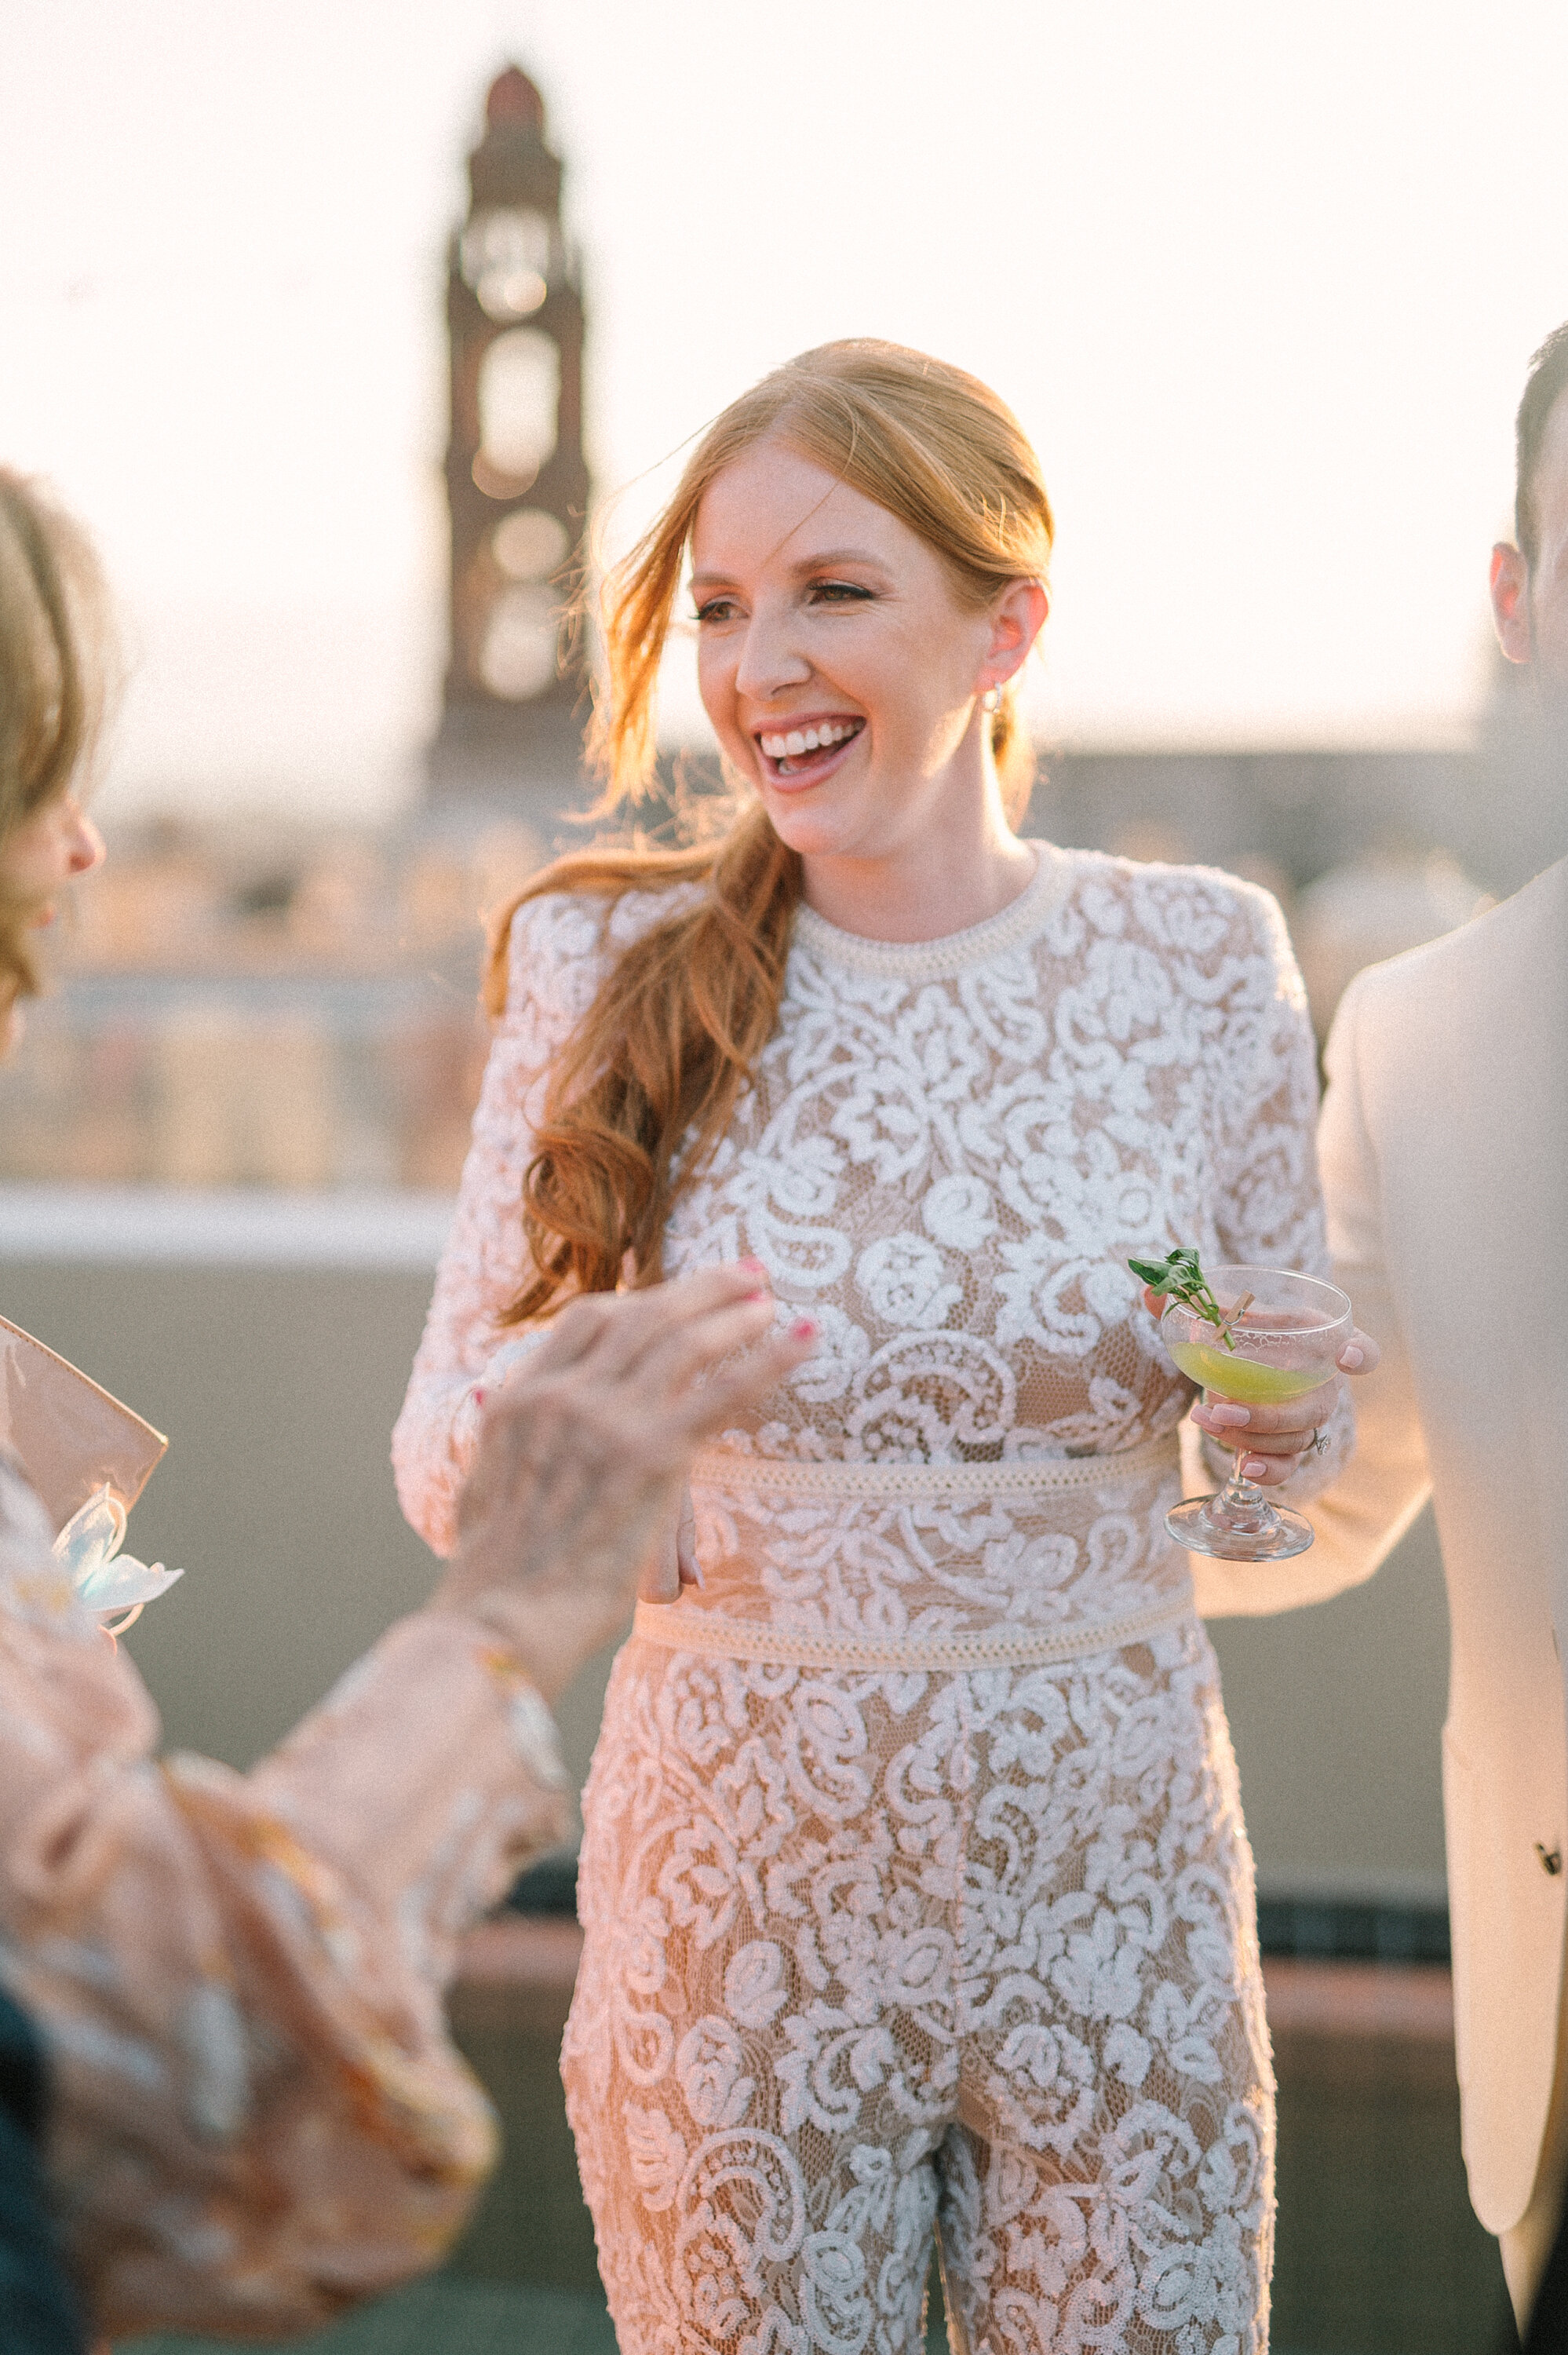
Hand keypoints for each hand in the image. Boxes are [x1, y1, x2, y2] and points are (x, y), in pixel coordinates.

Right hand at [431, 1266, 815, 1694]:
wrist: (497, 1621)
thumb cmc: (493, 1580)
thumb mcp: (481, 1491)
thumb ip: (499, 1443)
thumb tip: (487, 1407)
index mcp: (519, 1400)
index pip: (589, 1320)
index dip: (644, 1300)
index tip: (681, 1296)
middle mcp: (562, 1396)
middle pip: (642, 1316)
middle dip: (701, 1289)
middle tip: (749, 1274)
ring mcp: (606, 1421)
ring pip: (682, 1342)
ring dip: (734, 1314)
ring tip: (773, 1302)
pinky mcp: (650, 1456)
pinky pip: (722, 1393)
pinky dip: (769, 1361)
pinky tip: (804, 1341)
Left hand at [1141, 1282, 1379, 1487]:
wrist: (1234, 1357)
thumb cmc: (1240, 1328)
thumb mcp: (1221, 1308)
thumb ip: (1187, 1297)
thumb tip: (1152, 1291)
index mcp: (1319, 1340)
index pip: (1361, 1349)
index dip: (1361, 1354)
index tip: (1345, 1357)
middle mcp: (1322, 1383)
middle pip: (1316, 1408)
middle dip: (1270, 1414)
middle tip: (1222, 1405)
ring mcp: (1306, 1417)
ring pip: (1296, 1439)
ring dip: (1251, 1436)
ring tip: (1205, 1418)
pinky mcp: (1286, 1444)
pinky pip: (1289, 1465)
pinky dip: (1270, 1470)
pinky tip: (1243, 1468)